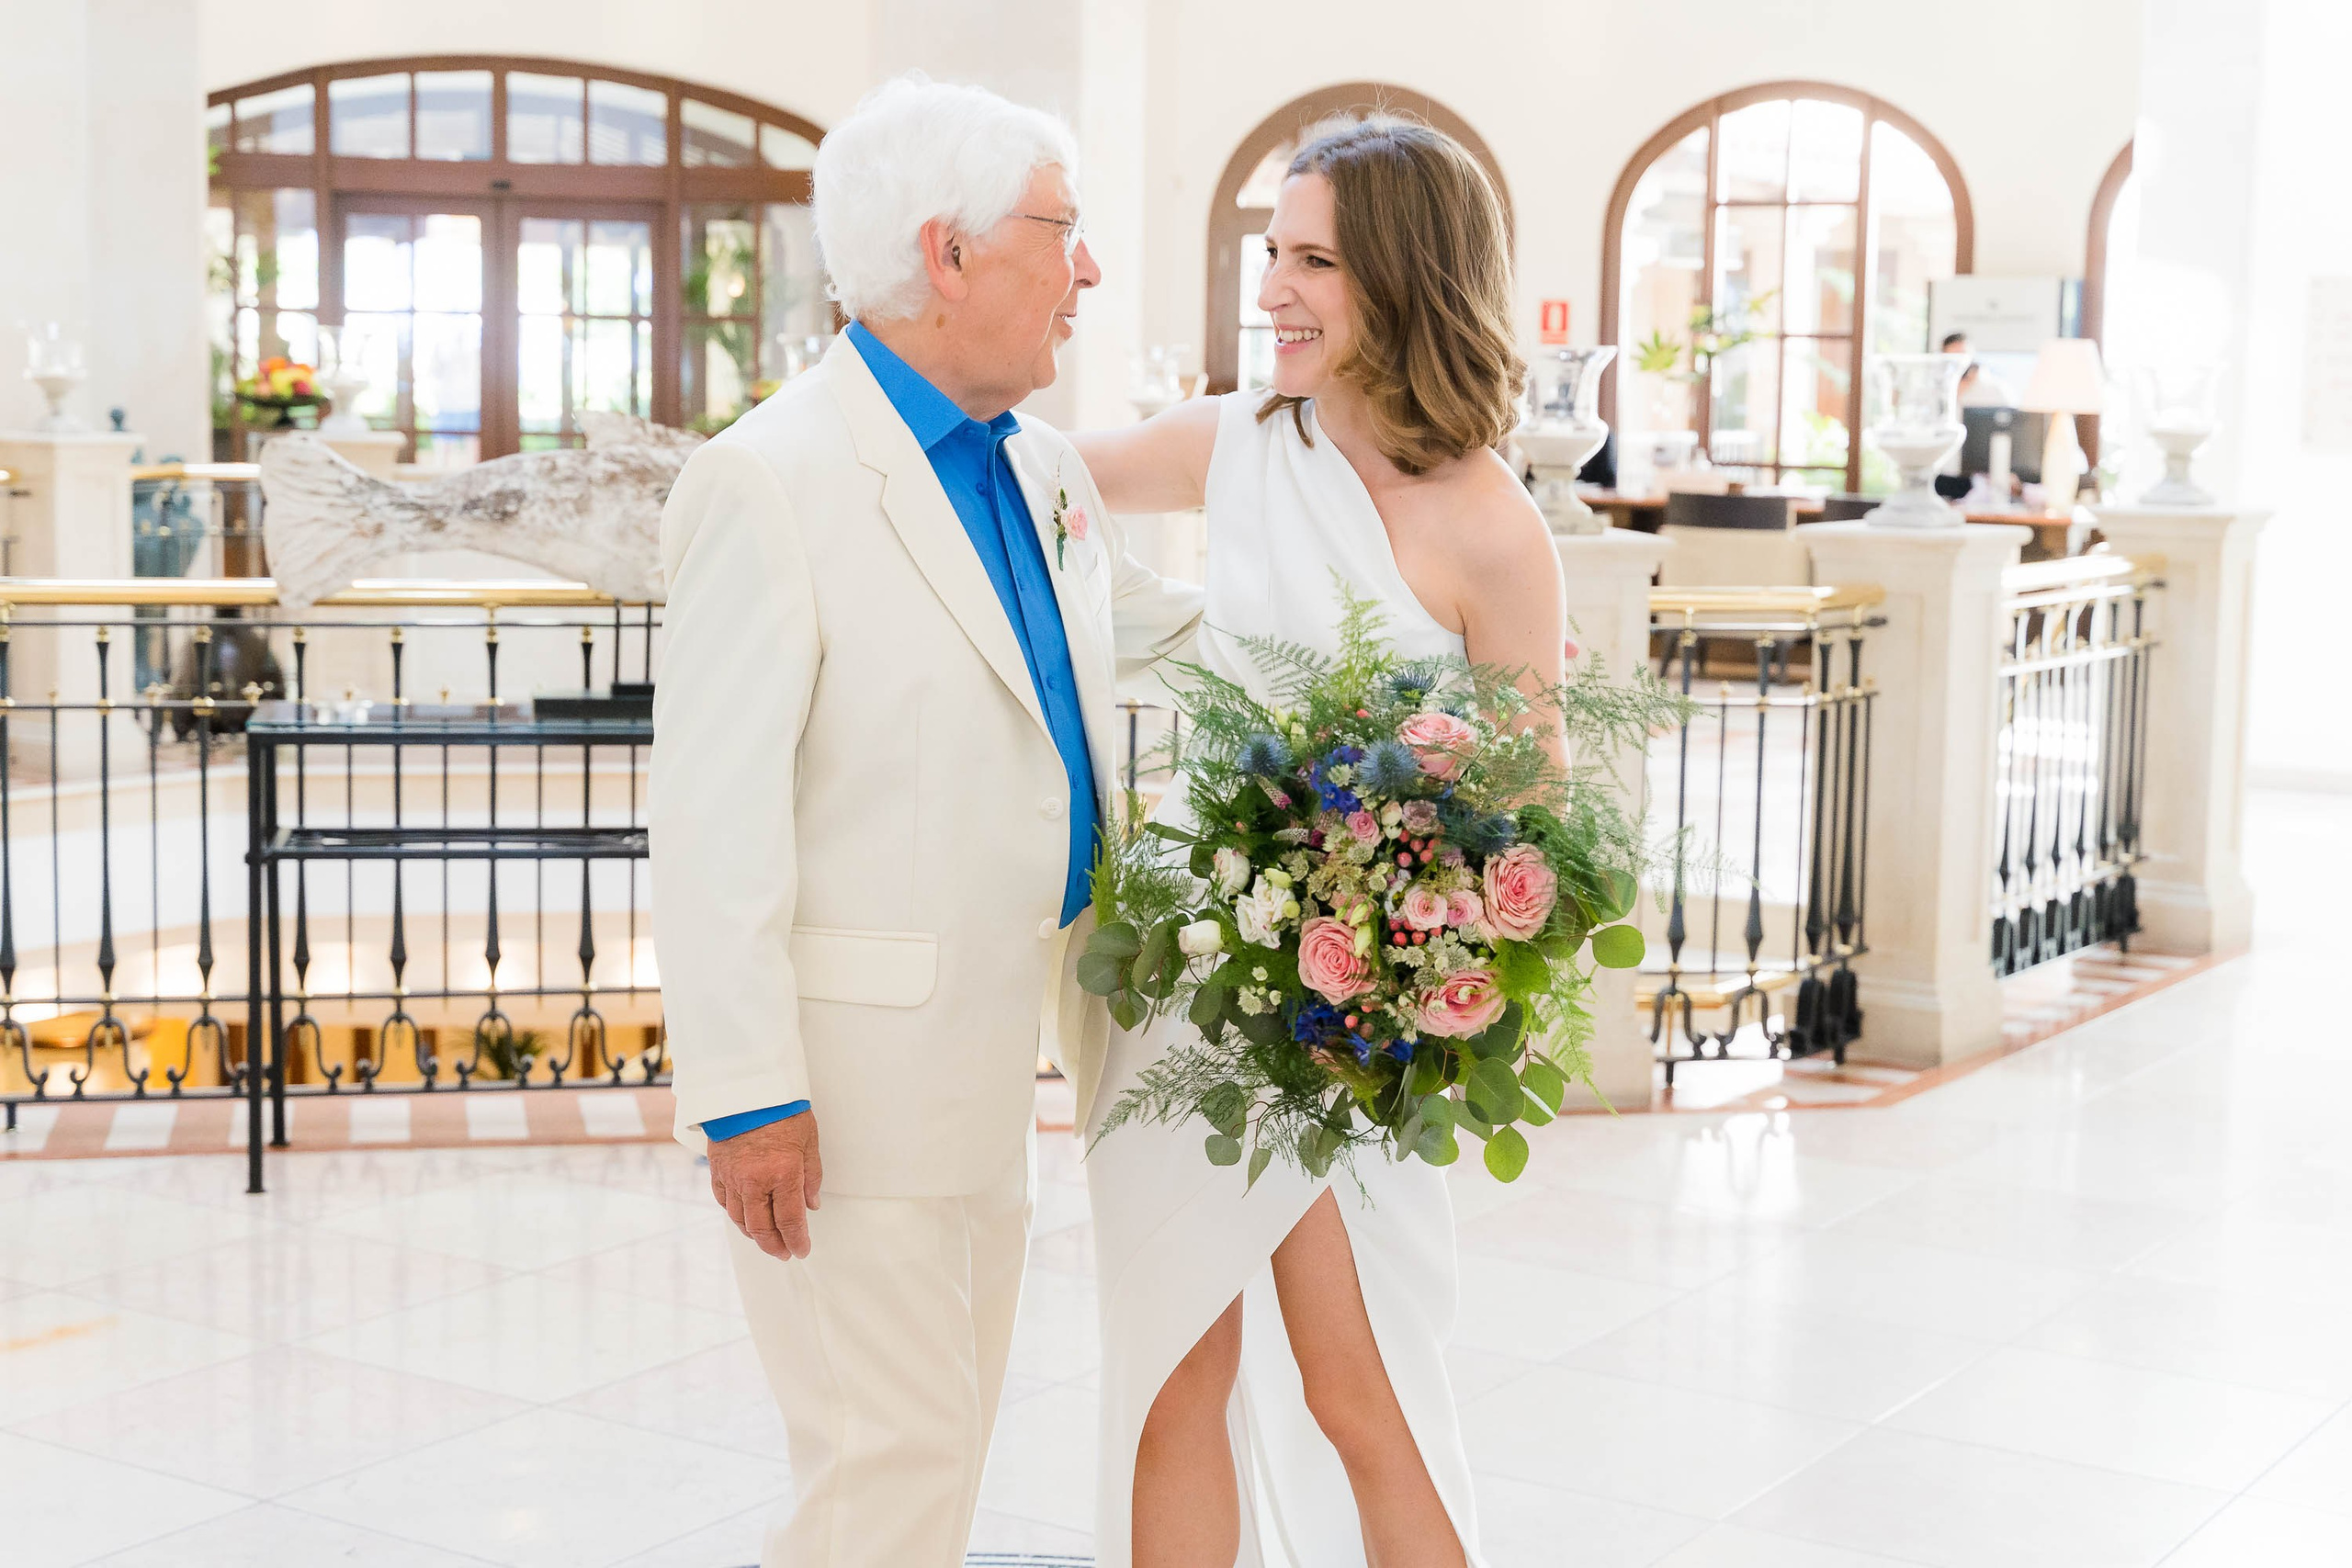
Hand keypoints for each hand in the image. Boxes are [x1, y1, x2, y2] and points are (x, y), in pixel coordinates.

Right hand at [708, 1111, 823, 1260]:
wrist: (747, 1086)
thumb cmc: (782, 1109)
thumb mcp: (809, 1141)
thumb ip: (811, 1177)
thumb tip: (811, 1205)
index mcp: (783, 1174)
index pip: (790, 1221)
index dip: (797, 1241)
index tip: (802, 1250)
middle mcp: (755, 1181)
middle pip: (762, 1228)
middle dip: (774, 1245)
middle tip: (784, 1253)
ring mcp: (732, 1177)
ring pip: (740, 1219)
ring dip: (754, 1234)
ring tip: (765, 1240)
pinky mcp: (717, 1169)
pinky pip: (724, 1201)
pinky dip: (735, 1214)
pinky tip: (743, 1218)